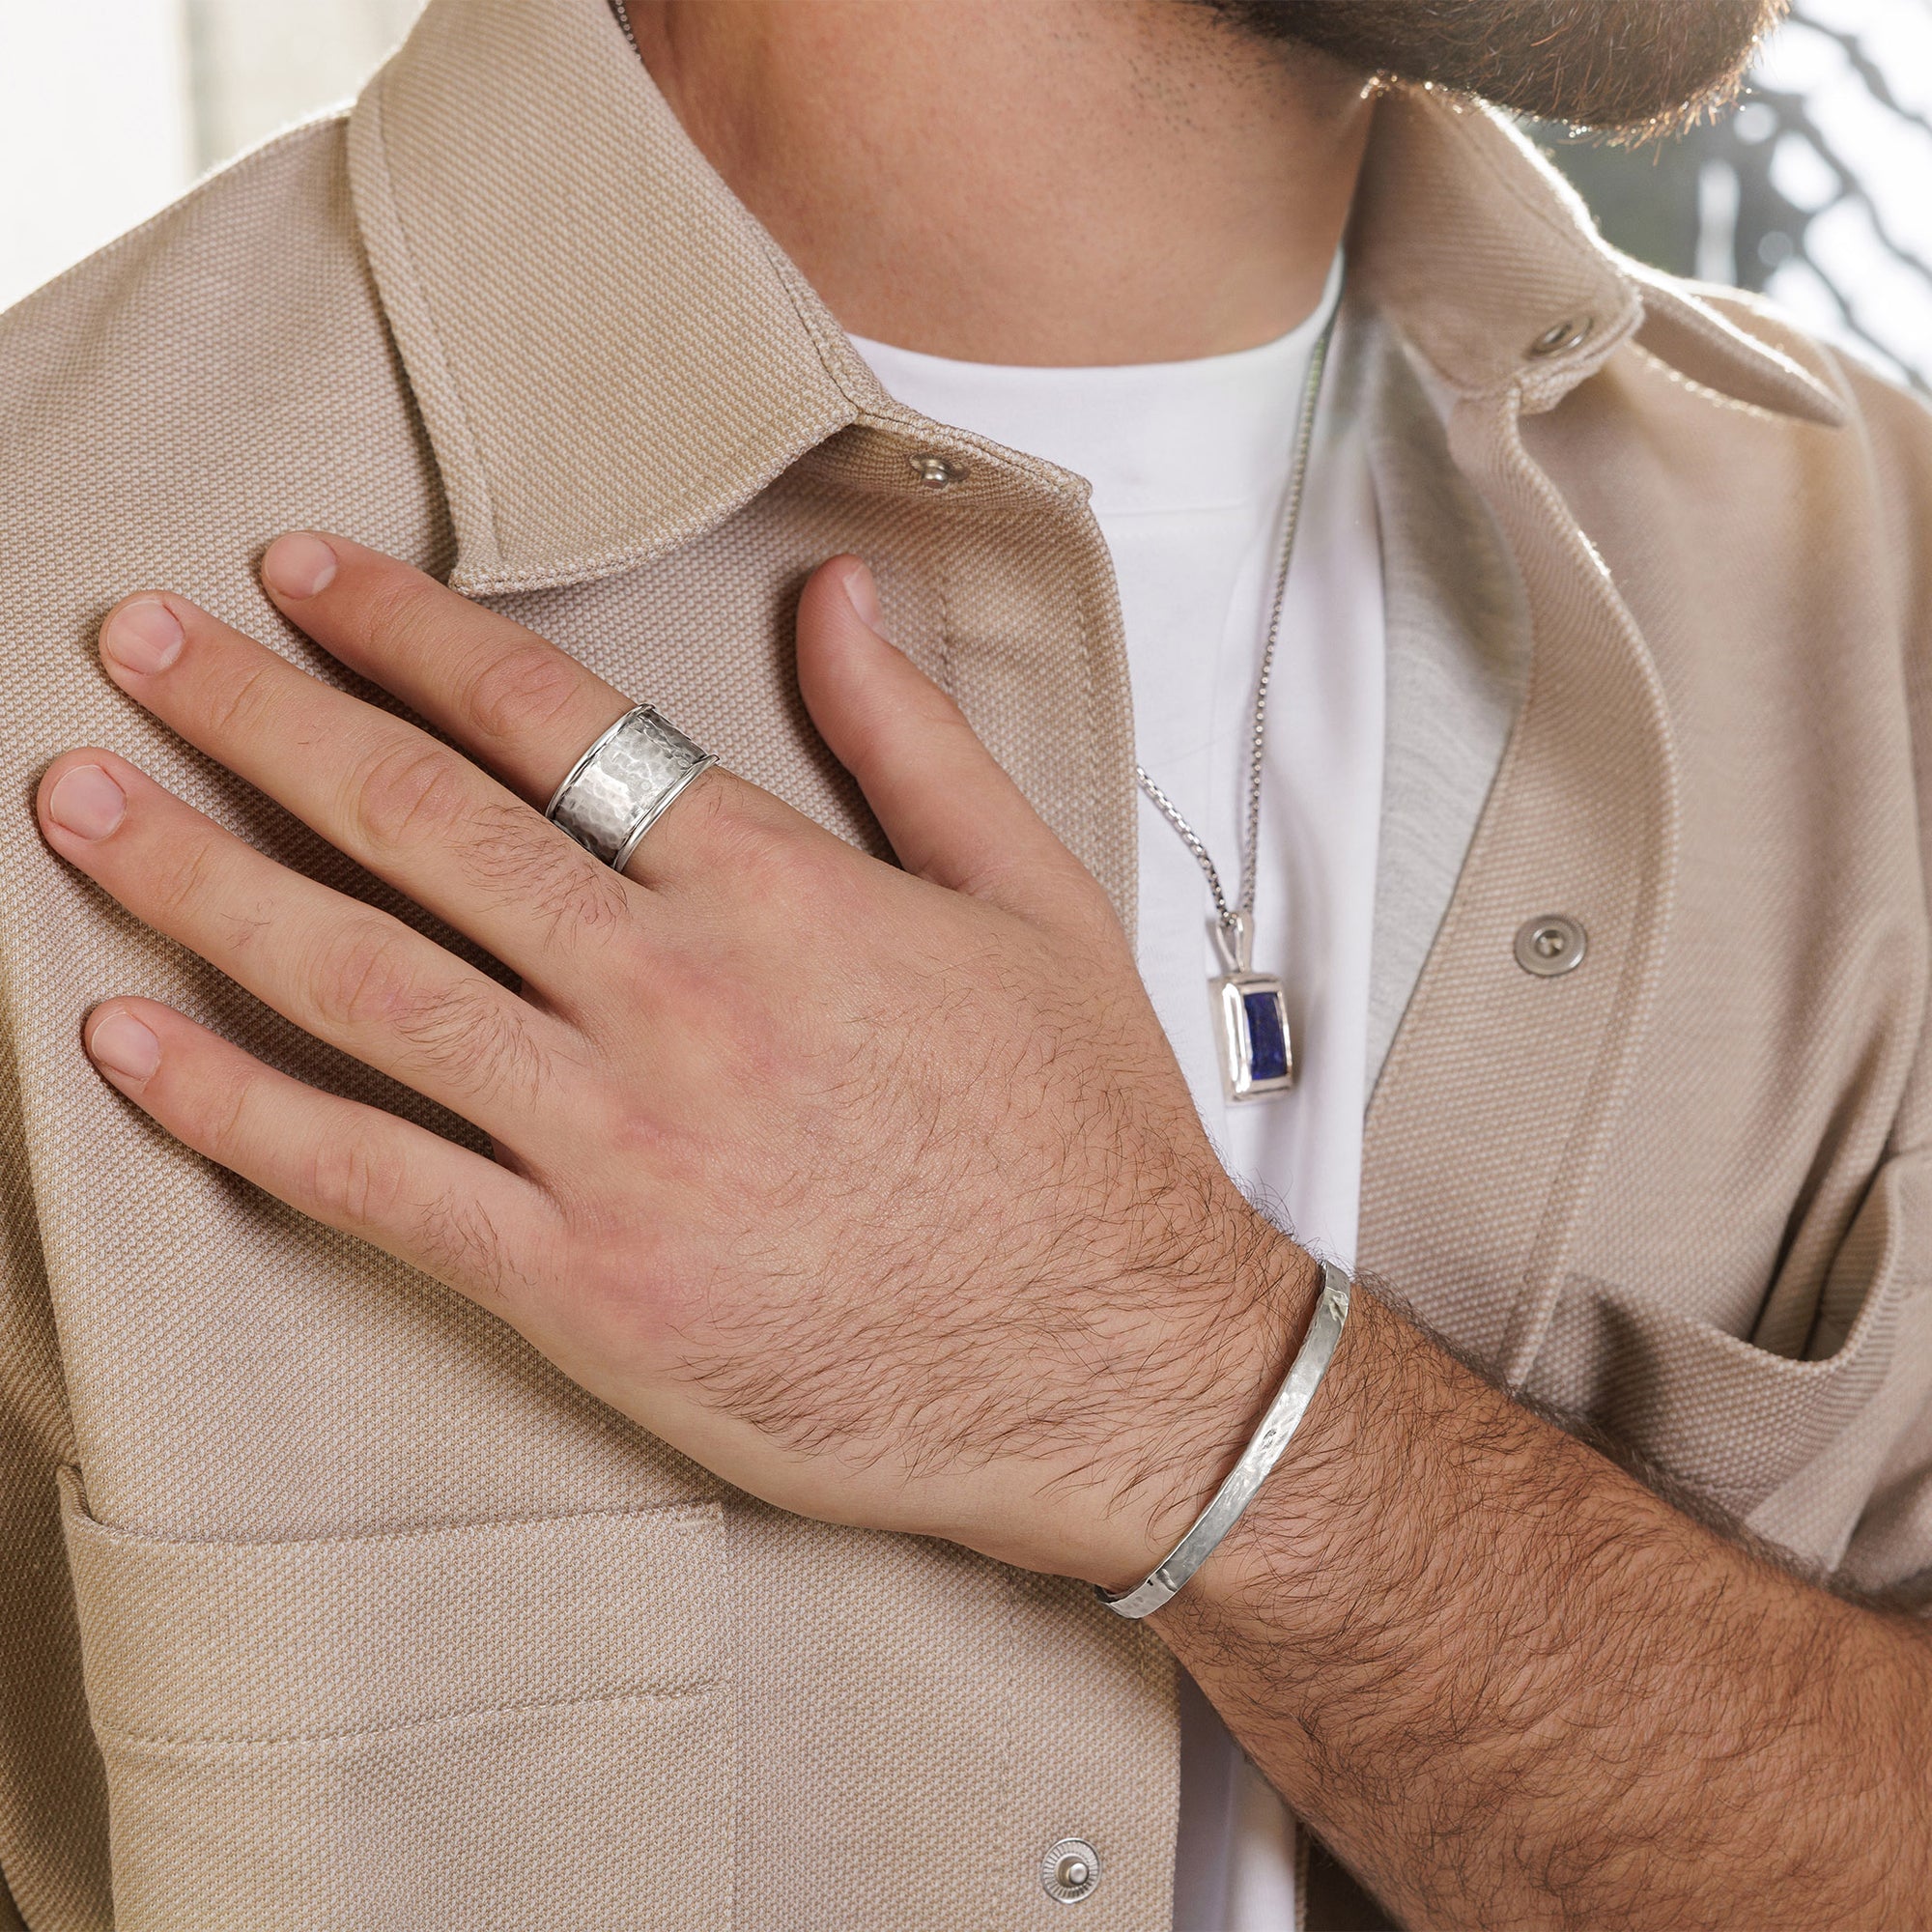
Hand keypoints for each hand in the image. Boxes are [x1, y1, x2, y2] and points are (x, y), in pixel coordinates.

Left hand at [37, 536, 1314, 1585]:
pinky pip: (373, 1181)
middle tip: (135, 645)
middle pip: (422, 825)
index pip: (550, 720)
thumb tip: (834, 594)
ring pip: (366, 984)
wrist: (1114, 1364)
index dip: (405, 633)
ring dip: (201, 880)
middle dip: (259, 717)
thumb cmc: (1080, 1134)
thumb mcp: (1035, 900)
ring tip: (80, 802)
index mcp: (782, 891)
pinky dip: (237, 1109)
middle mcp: (679, 998)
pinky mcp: (587, 1286)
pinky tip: (129, 1042)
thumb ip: (913, 739)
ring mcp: (620, 1145)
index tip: (298, 577)